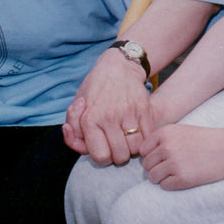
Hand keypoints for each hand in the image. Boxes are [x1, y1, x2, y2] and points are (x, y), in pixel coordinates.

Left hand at [63, 49, 152, 164]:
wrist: (118, 66)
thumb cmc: (95, 89)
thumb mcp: (77, 107)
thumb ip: (74, 133)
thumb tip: (83, 148)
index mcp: (89, 119)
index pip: (101, 157)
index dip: (103, 156)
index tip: (104, 147)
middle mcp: (109, 117)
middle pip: (120, 157)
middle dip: (118, 154)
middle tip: (116, 142)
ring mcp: (128, 113)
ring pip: (135, 149)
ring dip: (132, 147)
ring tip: (127, 137)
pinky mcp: (144, 109)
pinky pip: (148, 136)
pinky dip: (144, 139)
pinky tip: (138, 132)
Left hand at [140, 124, 223, 190]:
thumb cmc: (205, 139)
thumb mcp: (180, 131)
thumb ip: (162, 139)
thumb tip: (144, 156)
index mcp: (165, 133)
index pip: (143, 150)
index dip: (150, 155)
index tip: (160, 158)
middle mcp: (166, 147)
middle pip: (146, 164)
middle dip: (155, 167)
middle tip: (168, 167)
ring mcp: (174, 163)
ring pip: (153, 176)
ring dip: (160, 177)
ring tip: (173, 174)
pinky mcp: (182, 178)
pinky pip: (164, 185)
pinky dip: (170, 184)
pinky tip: (181, 178)